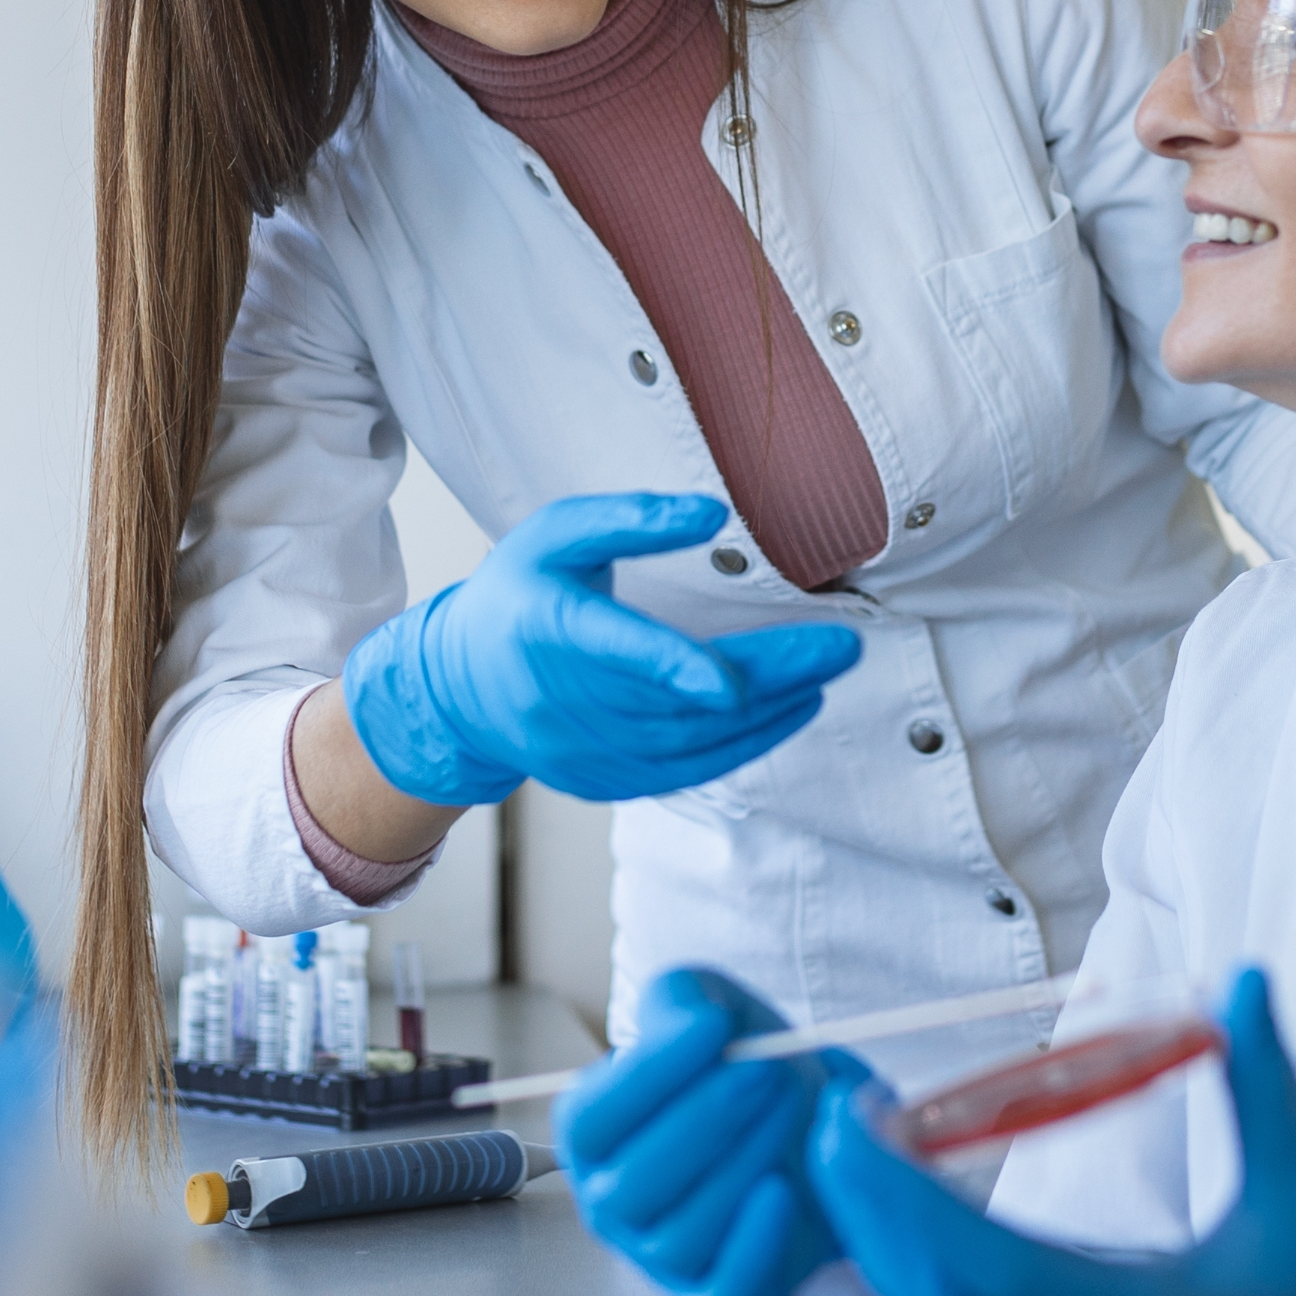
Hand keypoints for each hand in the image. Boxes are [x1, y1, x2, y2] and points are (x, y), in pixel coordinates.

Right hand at [342, 492, 862, 804]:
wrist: (457, 686)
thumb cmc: (518, 595)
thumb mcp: (557, 534)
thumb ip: (630, 518)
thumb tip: (714, 513)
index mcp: (545, 628)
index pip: (613, 650)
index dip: (671, 667)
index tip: (730, 680)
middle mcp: (558, 702)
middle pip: (674, 700)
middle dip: (766, 676)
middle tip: (838, 648)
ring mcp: (578, 752)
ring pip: (687, 742)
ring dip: (767, 712)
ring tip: (824, 671)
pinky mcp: (600, 782)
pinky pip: (682, 772)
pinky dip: (742, 746)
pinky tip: (787, 711)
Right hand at [561, 967, 868, 1295]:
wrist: (805, 1128)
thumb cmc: (739, 1070)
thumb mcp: (707, 1010)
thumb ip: (684, 1002)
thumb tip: (697, 1025)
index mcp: (592, 1135)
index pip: (590, 1120)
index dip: (650, 1073)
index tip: (716, 1026)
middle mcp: (611, 1203)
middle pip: (634, 1182)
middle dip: (706, 1120)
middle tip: (766, 1072)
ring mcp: (660, 1258)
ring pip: (683, 1233)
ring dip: (743, 1165)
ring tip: (790, 1110)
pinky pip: (725, 1295)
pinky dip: (753, 1247)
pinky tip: (782, 1189)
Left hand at [806, 968, 1295, 1295]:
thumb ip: (1270, 1088)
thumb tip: (1241, 977)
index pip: (992, 1269)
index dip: (909, 1199)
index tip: (856, 1127)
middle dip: (865, 1206)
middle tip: (830, 1111)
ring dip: (876, 1229)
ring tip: (850, 1137)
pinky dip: (907, 1255)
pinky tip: (894, 1189)